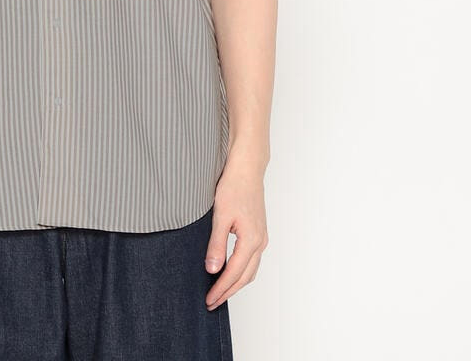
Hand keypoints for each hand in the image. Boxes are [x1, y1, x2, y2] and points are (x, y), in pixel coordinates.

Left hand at [203, 156, 268, 308]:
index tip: (209, 300)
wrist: (246, 169)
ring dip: (235, 283)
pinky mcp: (258, 232)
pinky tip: (229, 271)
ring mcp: (261, 237)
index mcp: (251, 240)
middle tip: (212, 302)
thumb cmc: (233, 187)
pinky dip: (241, 271)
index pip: (234, 274)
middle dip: (228, 291)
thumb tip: (212, 269)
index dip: (221, 289)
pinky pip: (251, 260)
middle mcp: (260, 242)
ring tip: (219, 291)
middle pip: (245, 277)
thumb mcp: (220, 216)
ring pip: (250, 270)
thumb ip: (217, 244)